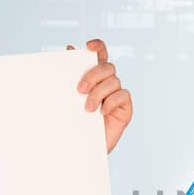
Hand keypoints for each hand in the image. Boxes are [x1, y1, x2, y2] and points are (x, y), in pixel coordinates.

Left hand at [68, 38, 132, 153]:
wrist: (80, 148)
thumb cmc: (74, 122)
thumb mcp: (68, 98)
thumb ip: (71, 75)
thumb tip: (69, 49)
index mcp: (94, 77)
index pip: (100, 55)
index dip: (98, 46)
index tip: (89, 46)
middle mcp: (107, 83)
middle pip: (107, 67)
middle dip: (93, 75)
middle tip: (79, 89)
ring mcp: (117, 95)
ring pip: (114, 81)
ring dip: (98, 93)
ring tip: (87, 109)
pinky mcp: (125, 108)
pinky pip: (123, 96)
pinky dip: (111, 102)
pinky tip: (101, 112)